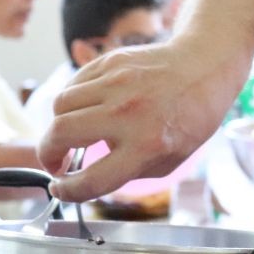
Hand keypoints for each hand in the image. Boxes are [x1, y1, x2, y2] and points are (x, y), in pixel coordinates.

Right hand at [38, 38, 246, 201]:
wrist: (206, 65)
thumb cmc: (190, 117)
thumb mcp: (169, 159)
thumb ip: (127, 171)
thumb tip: (85, 179)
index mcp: (147, 146)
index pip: (91, 180)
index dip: (67, 192)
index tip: (60, 189)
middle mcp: (128, 113)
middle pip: (60, 134)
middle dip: (48, 155)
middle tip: (55, 161)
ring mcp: (118, 83)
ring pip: (59, 106)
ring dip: (58, 125)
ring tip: (73, 132)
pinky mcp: (111, 62)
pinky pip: (73, 84)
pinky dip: (72, 101)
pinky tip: (87, 108)